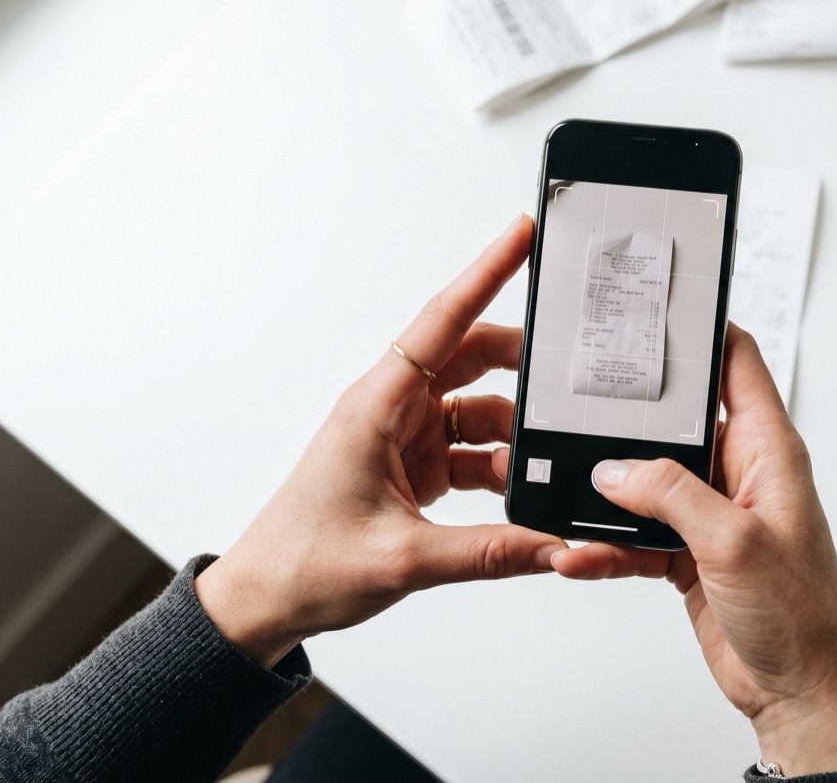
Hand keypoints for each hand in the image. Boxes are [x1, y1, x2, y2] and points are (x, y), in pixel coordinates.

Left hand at [196, 215, 565, 667]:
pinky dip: (500, 468)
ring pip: (478, 408)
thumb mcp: (405, 560)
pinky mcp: (413, 467)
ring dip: (514, 435)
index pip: (443, 321)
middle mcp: (390, 409)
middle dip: (524, 363)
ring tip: (545, 464)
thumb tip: (554, 544)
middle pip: (471, 357)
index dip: (487, 273)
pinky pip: (471, 450)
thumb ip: (490, 552)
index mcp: (376, 406)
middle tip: (571, 370)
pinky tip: (521, 495)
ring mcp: (403, 437)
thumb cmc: (304, 564)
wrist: (264, 602)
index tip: (523, 234)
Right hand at [521, 325, 836, 774]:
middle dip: (628, 420)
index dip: (702, 331)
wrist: (802, 693)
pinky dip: (606, 545)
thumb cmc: (804, 618)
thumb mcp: (734, 543)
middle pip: (676, 422)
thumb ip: (672, 494)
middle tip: (579, 405)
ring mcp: (712, 515)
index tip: (655, 311)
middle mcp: (741, 474)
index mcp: (770, 451)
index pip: (738, 364)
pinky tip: (578, 554)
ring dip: (606, 497)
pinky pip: (636, 536)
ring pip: (646, 483)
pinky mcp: (689, 555)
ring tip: (567, 503)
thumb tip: (616, 468)